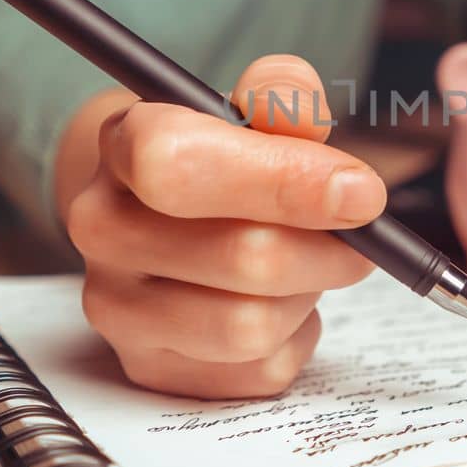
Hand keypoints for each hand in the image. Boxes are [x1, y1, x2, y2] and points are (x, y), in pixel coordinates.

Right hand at [56, 56, 385, 398]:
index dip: (283, 180)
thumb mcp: (252, 110)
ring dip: (308, 294)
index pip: (178, 164)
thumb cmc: (223, 159)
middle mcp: (103, 228)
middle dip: (327, 248)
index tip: (360, 191)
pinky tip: (281, 303)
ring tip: (307, 264)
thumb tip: (306, 123)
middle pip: (243, 257)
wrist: (167, 217)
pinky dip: (297, 336)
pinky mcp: (149, 368)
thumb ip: (283, 97)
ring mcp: (117, 307)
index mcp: (125, 144)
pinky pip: (260, 370)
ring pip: (253, 326)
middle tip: (362, 234)